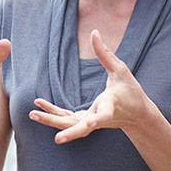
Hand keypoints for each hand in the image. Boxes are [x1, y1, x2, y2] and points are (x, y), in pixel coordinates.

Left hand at [29, 29, 151, 142]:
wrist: (137, 115)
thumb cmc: (130, 90)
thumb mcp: (121, 70)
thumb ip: (105, 53)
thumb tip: (94, 32)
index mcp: (111, 106)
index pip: (104, 115)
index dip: (97, 120)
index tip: (90, 123)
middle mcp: (99, 118)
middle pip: (82, 128)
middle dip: (68, 132)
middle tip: (56, 138)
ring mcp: (91, 123)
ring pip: (70, 126)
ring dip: (51, 121)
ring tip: (33, 114)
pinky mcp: (85, 122)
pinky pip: (66, 119)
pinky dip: (53, 114)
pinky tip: (39, 106)